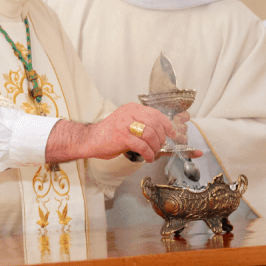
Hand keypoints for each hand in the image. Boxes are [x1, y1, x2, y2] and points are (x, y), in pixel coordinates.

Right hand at [46, 103, 199, 163]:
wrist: (90, 140)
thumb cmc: (109, 134)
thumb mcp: (127, 124)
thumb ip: (143, 125)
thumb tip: (164, 132)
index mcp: (132, 108)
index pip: (156, 113)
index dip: (168, 125)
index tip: (174, 134)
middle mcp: (130, 113)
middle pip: (156, 123)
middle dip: (162, 137)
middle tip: (160, 146)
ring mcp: (125, 123)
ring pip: (151, 134)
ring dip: (155, 147)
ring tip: (152, 153)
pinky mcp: (122, 136)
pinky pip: (142, 145)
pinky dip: (148, 154)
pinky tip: (147, 157)